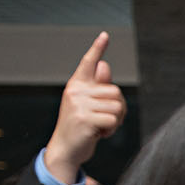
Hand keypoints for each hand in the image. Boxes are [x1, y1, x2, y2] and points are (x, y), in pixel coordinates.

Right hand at [45, 32, 124, 184]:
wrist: (66, 149)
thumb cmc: (80, 127)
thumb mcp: (88, 106)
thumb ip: (98, 88)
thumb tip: (105, 66)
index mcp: (77, 85)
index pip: (88, 63)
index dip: (98, 48)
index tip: (105, 35)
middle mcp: (76, 91)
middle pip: (116, 91)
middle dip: (118, 108)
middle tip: (105, 120)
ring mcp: (79, 104)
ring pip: (118, 106)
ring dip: (116, 121)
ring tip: (101, 127)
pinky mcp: (85, 119)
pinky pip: (113, 120)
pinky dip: (112, 130)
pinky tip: (100, 134)